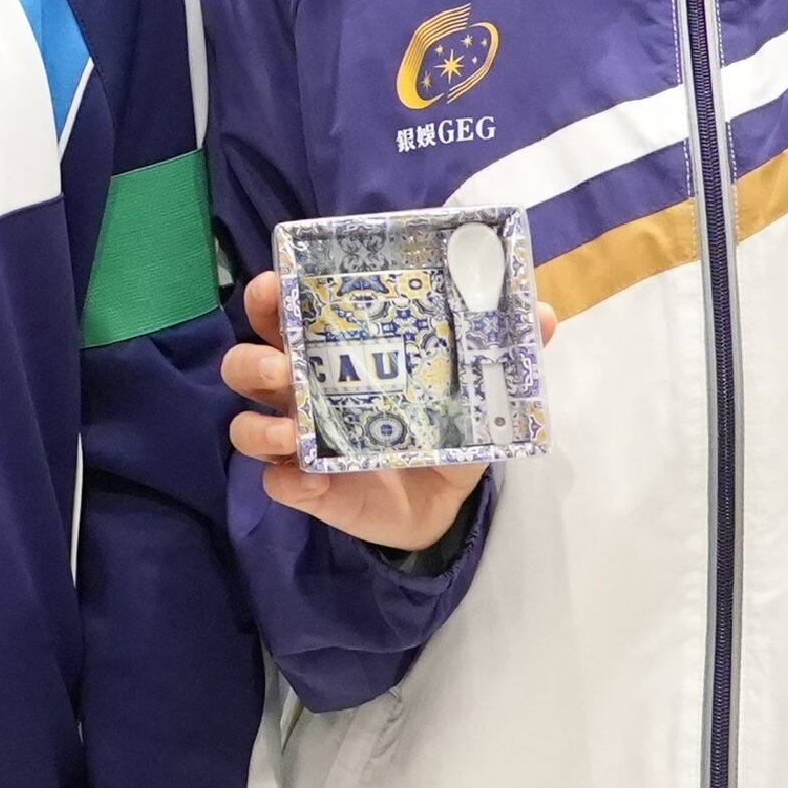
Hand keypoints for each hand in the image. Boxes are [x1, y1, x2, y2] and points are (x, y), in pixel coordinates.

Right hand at [222, 270, 488, 554]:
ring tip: (291, 425)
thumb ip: (499, 351)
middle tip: (282, 361)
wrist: (443, 505)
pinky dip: (287, 478)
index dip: (270, 294)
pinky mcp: (306, 487)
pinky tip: (310, 477)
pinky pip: (277, 481)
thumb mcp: (472, 390)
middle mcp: (301, 391)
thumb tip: (542, 313)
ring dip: (258, 421)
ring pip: (245, 423)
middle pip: (246, 362)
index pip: (283, 312)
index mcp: (330, 353)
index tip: (276, 282)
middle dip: (251, 356)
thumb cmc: (439, 430)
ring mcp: (298, 441)